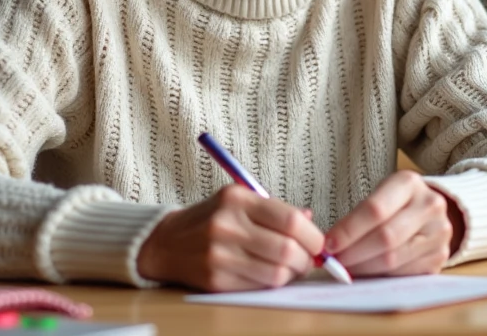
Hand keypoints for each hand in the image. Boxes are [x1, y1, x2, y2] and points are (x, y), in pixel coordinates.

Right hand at [137, 185, 325, 291]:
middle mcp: (228, 225)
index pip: (290, 220)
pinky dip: (272, 283)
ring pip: (276, 273)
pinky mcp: (216, 279)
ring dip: (292, 274)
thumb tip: (310, 220)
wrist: (167, 242)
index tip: (318, 243)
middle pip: (287, 249)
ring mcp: (220, 255)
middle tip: (308, 259)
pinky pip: (259, 287)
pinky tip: (271, 275)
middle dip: (306, 259)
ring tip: (291, 268)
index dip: (313, 236)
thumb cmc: (212, 219)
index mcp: (237, 199)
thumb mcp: (240, 201)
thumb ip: (275, 209)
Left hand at [325, 170, 464, 276]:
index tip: (328, 244)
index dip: (348, 230)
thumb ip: (358, 215)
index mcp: (409, 183)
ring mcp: (439, 233)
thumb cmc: (395, 201)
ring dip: (364, 268)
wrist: (430, 208)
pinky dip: (380, 276)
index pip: (374, 209)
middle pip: (385, 237)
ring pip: (394, 259)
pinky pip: (403, 273)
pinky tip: (367, 272)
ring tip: (347, 268)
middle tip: (334, 261)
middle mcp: (429, 205)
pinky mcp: (440, 257)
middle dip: (354, 253)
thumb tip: (329, 245)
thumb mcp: (380, 194)